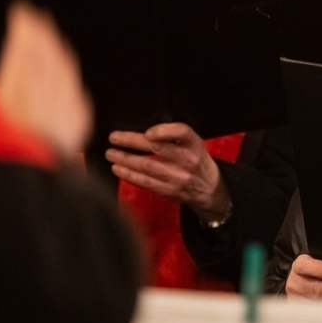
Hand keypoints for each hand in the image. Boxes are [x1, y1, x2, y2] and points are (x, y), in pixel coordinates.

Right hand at [0, 2, 91, 160]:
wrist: (30, 185)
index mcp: (20, 86)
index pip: (26, 43)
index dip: (24, 23)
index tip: (22, 11)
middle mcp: (48, 92)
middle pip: (49, 52)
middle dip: (43, 31)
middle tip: (37, 19)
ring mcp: (66, 107)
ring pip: (67, 69)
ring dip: (59, 51)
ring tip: (53, 41)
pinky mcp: (77, 125)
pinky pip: (78, 93)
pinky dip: (71, 79)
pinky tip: (69, 79)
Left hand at [106, 122, 229, 219]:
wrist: (210, 188)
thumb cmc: (196, 160)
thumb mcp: (193, 143)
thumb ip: (173, 136)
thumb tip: (144, 131)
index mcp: (194, 144)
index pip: (182, 132)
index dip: (164, 131)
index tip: (147, 132)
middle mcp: (187, 160)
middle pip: (157, 148)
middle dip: (132, 142)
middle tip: (114, 138)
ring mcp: (178, 177)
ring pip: (147, 166)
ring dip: (125, 159)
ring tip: (111, 154)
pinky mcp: (169, 191)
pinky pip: (145, 182)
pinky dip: (129, 175)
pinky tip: (118, 169)